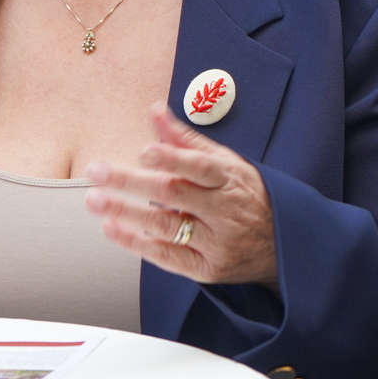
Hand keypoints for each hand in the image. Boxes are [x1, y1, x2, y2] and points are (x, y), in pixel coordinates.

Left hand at [85, 103, 276, 288]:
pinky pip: (166, 256)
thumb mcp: (226, 163)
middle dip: (131, 182)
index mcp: (229, 179)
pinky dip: (136, 243)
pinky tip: (111, 228)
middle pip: (174, 194)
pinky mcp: (207, 268)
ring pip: (165, 226)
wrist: (283, 248)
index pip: (200, 166)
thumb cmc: (245, 196)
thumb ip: (186, 140)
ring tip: (94, 200)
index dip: (172, 159)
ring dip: (125, 212)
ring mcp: (216, 242)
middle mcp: (224, 211)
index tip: (144, 151)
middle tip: (96, 172)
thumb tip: (155, 110)